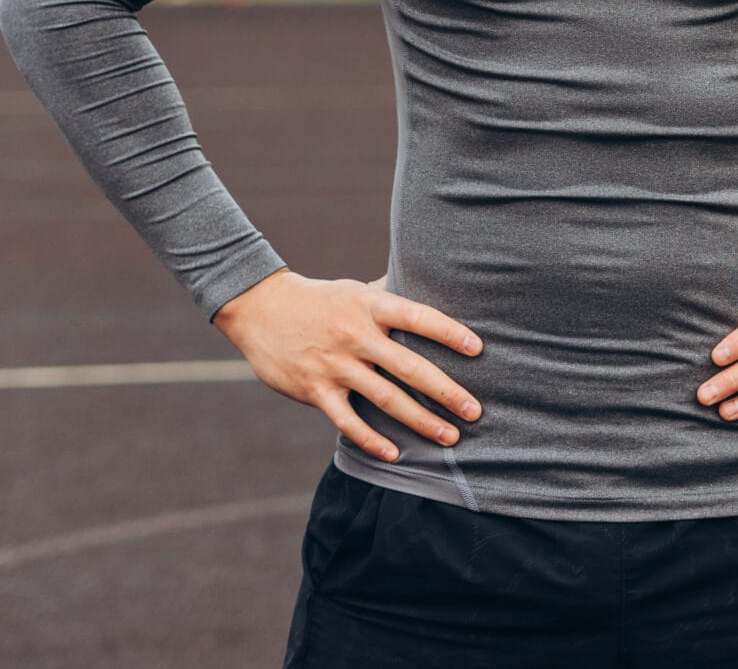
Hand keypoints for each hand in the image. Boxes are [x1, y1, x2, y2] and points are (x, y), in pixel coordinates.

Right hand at [213, 269, 482, 462]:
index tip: (478, 348)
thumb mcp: (355, 288)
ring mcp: (335, 364)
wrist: (259, 308)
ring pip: (385, 398)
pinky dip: (371, 439)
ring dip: (420, 420)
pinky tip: (394, 453)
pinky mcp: (314, 389)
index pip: (417, 316)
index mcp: (369, 305)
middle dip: (445, 391)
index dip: (448, 332)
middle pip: (409, 366)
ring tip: (449, 436)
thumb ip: (389, 294)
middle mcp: (355, 335)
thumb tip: (427, 283)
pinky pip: (347, 420)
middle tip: (475, 410)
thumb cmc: (318, 299)